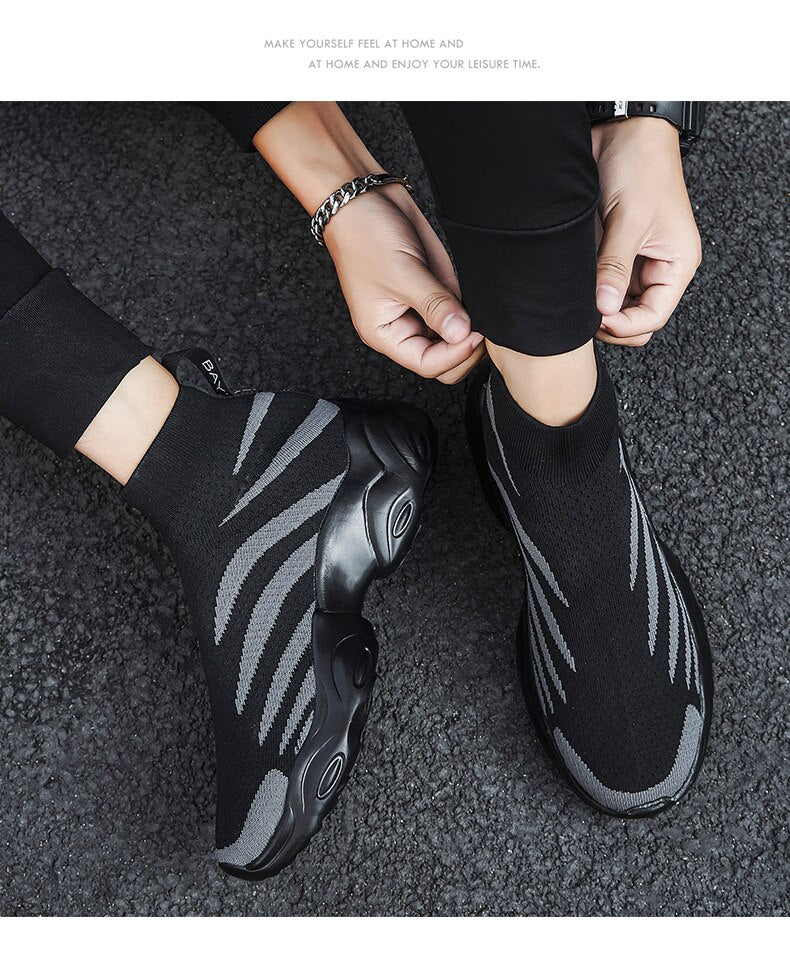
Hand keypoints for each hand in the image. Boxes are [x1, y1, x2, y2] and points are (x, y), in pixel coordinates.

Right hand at [323, 185, 484, 382]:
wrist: (364, 198)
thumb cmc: (365, 236)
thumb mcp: (403, 273)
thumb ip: (435, 305)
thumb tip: (462, 334)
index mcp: (385, 333)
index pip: (426, 363)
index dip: (453, 355)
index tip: (474, 335)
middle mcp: (403, 326)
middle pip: (441, 360)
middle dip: (464, 349)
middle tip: (482, 326)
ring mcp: (420, 309)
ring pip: (453, 337)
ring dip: (470, 329)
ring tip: (481, 310)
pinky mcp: (433, 290)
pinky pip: (457, 311)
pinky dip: (471, 309)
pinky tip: (477, 297)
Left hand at [591, 117, 702, 346]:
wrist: (623, 130)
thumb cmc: (642, 166)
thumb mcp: (630, 220)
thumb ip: (615, 267)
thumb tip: (604, 308)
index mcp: (676, 264)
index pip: (653, 317)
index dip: (625, 325)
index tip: (596, 318)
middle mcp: (657, 267)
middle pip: (633, 317)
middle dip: (609, 323)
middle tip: (581, 315)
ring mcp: (633, 261)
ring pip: (614, 304)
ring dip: (594, 307)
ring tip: (574, 300)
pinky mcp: (611, 251)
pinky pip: (600, 283)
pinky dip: (586, 290)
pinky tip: (572, 286)